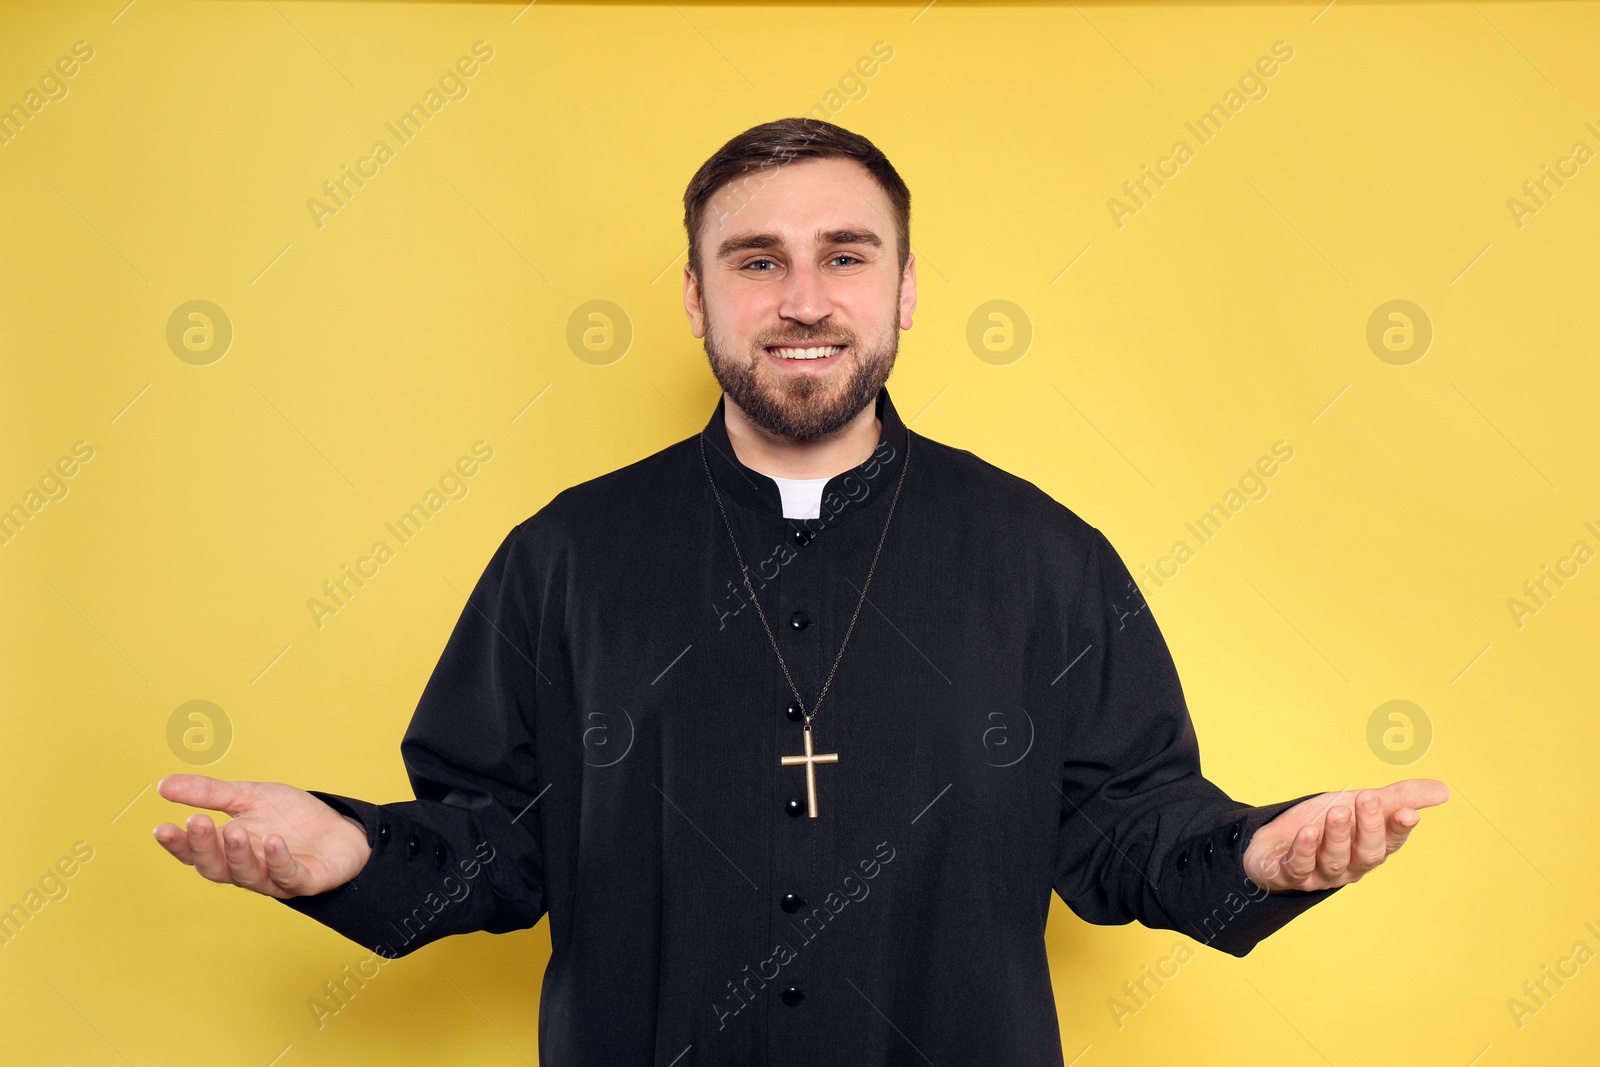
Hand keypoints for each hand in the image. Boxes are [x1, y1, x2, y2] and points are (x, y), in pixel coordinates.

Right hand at [153, 774, 371, 898]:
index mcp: (228, 848)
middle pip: (216, 867)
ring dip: (239, 853)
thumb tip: (163, 785)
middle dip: (204, 847)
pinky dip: (278, 860)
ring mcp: (273, 878)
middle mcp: (246, 868)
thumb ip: (210, 793)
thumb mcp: (249, 796)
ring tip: (235, 830)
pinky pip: (287, 876)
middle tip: (197, 822)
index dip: (178, 843)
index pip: (195, 852)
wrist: (339, 829)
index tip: (161, 827)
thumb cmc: (291, 817)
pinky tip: (274, 842)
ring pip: (247, 875)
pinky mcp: (303, 881)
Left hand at [1243, 779, 1447, 891]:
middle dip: (1368, 827)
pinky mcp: (1288, 875)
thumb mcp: (1359, 805)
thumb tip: (1445, 790)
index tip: (1408, 812)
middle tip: (1367, 798)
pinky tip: (1307, 833)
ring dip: (1337, 835)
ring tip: (1337, 810)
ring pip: (1334, 860)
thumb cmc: (1324, 823)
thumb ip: (1398, 798)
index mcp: (1369, 850)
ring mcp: (1320, 874)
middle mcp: (1349, 867)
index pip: (1391, 841)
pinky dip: (1304, 850)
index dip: (1399, 829)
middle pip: (1366, 853)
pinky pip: (1299, 867)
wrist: (1273, 841)